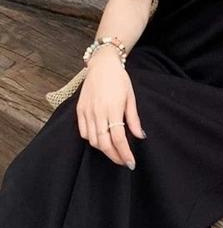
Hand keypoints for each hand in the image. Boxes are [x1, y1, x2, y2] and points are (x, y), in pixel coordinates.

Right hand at [76, 45, 145, 168]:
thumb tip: (139, 136)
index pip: (118, 139)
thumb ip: (133, 119)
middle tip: (124, 162)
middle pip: (104, 143)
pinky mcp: (79, 110)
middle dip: (115, 156)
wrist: (102, 64)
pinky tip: (102, 140)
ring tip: (115, 152)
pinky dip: (92, 140)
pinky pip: (83, 132)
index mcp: (113, 109)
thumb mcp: (131, 97)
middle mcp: (98, 112)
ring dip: (104, 150)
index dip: (124, 153)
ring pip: (93, 140)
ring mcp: (87, 112)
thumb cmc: (120, 80)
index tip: (131, 163)